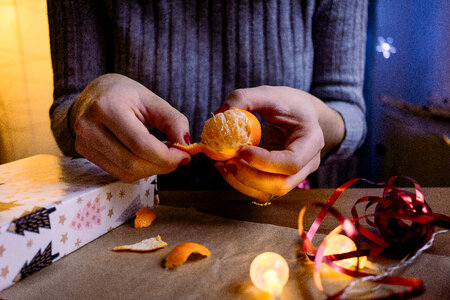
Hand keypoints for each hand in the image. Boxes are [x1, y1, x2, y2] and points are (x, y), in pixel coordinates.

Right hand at [71, 73, 190, 181]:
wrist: (94, 94)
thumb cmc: (125, 95)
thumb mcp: (152, 100)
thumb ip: (173, 121)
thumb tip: (187, 145)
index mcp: (107, 107)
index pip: (140, 144)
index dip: (167, 156)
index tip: (185, 155)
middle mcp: (89, 126)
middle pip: (132, 163)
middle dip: (162, 165)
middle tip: (177, 158)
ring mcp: (83, 141)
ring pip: (126, 172)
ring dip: (152, 170)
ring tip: (162, 155)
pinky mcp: (83, 153)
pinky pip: (118, 173)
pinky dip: (139, 170)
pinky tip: (146, 157)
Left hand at [215, 86, 344, 201]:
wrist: (301, 114)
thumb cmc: (288, 103)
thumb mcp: (269, 94)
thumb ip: (244, 98)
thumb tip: (221, 113)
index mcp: (311, 140)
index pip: (291, 162)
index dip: (264, 161)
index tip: (241, 149)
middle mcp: (308, 163)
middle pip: (281, 184)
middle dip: (249, 176)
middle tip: (226, 160)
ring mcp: (295, 175)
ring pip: (270, 192)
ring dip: (242, 182)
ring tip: (222, 164)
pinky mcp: (280, 179)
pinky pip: (262, 191)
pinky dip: (241, 184)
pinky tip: (227, 167)